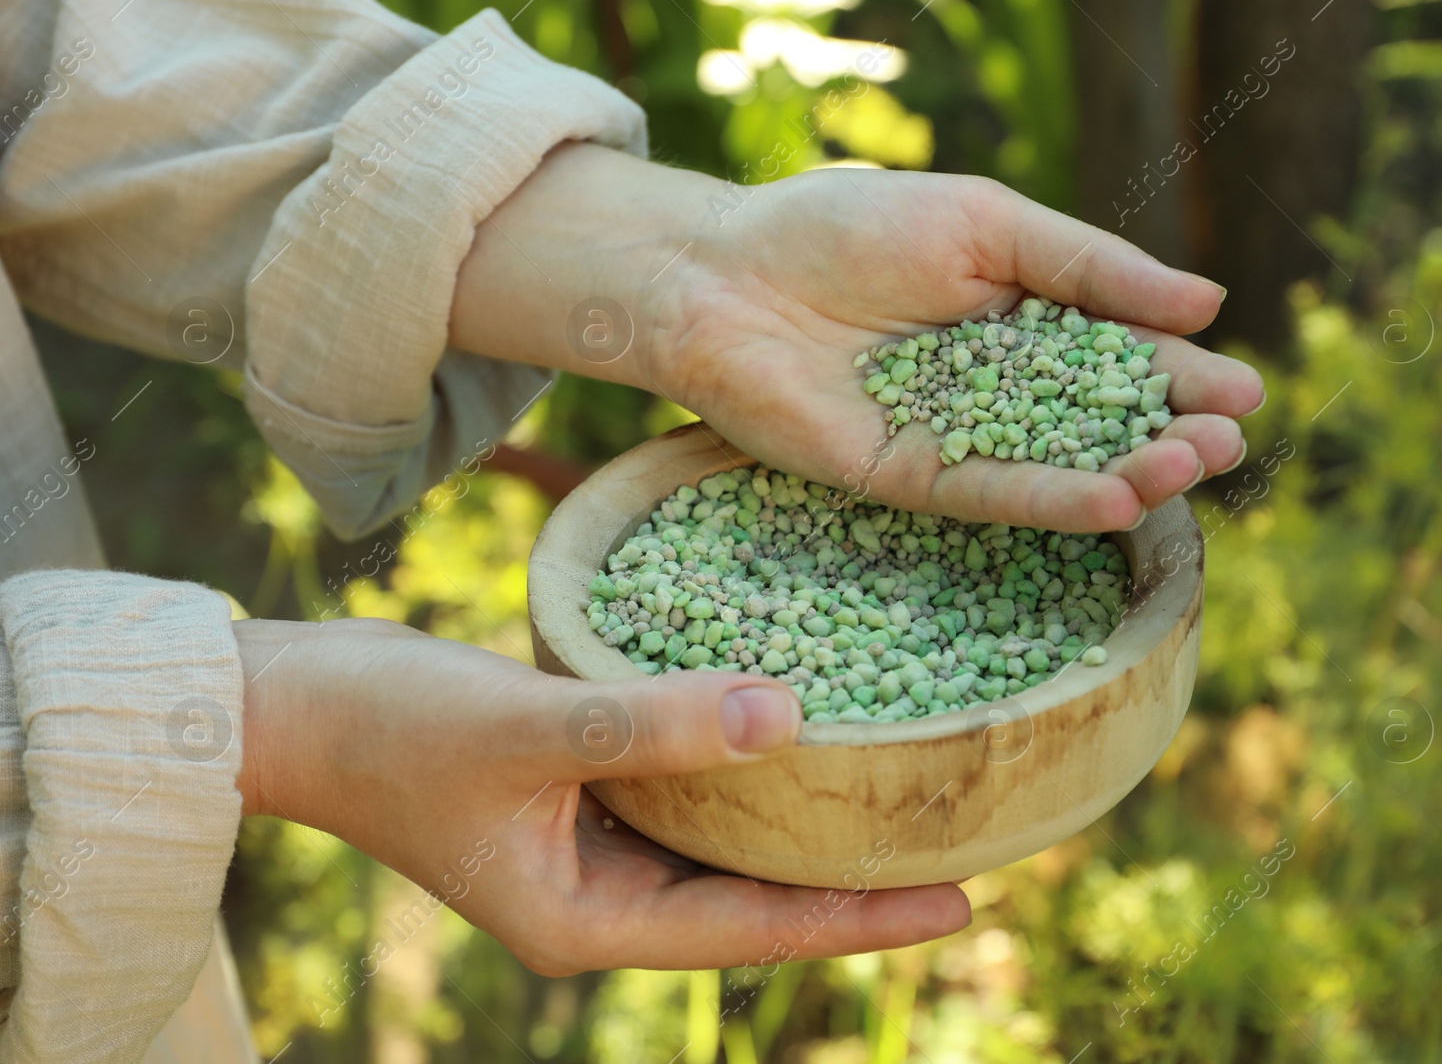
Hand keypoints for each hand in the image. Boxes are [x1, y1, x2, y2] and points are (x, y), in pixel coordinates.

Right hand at [235, 618, 970, 973]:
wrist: (290, 703)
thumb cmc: (386, 730)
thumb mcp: (523, 730)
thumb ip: (650, 726)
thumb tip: (783, 716)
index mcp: (583, 921)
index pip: (749, 930)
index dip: (855, 918)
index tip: (957, 902)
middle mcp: (597, 893)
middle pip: (748, 893)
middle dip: (845, 872)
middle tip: (959, 839)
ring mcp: (589, 843)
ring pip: (722, 838)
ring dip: (797, 813)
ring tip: (901, 785)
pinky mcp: (581, 787)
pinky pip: (682, 785)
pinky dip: (738, 760)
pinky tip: (796, 727)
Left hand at [449, 145, 1263, 532]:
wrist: (726, 271)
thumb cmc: (846, 228)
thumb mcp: (986, 223)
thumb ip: (1088, 267)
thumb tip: (1205, 300)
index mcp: (1021, 320)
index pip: (1120, 355)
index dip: (1181, 375)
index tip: (1246, 392)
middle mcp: (996, 389)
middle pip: (1099, 422)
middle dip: (1167, 433)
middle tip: (1228, 443)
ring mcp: (955, 438)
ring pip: (1057, 467)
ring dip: (1127, 473)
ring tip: (1191, 469)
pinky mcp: (908, 481)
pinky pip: (990, 496)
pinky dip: (1052, 500)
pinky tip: (1115, 500)